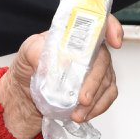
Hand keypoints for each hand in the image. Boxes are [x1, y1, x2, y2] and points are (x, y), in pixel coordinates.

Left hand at [0, 14, 124, 138]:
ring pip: (107, 81)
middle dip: (95, 81)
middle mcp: (89, 51)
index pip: (99, 24)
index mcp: (74, 36)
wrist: (25, 94)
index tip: (114, 41)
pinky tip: (84, 114)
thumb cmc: (29, 68)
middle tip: (82, 98)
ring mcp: (95, 70)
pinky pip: (107, 96)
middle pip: (103, 60)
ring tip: (78, 113)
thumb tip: (44, 57)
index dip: (111, 28)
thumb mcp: (25, 53)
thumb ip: (34, 50)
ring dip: (95, 100)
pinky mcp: (97, 88)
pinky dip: (98, 107)